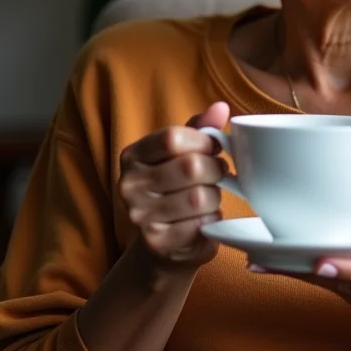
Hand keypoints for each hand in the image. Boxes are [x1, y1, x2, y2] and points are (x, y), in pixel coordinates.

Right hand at [118, 102, 229, 270]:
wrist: (163, 243)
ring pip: (199, 197)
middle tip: (217, 174)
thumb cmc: (176, 187)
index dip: (203, 141)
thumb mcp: (184, 152)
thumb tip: (221, 107)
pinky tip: (202, 219)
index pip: (173, 138)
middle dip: (215, 170)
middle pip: (190, 166)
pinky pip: (201, 223)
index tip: (213, 148)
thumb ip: (201, 128)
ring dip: (214, 196)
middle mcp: (129, 185)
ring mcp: (140, 216)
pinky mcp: (158, 242)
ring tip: (209, 197)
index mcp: (133, 156)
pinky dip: (211, 220)